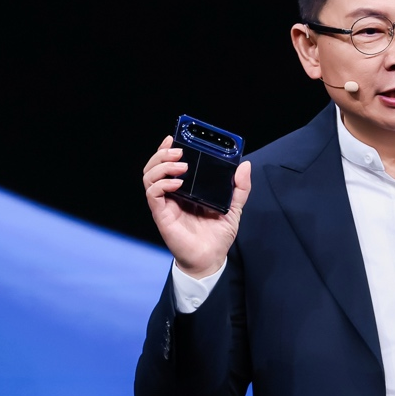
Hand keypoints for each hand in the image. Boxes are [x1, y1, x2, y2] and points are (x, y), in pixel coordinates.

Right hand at [142, 135, 250, 277]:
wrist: (210, 258)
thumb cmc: (218, 235)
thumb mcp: (235, 207)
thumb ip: (240, 188)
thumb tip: (245, 165)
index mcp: (186, 188)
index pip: (169, 163)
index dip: (167, 148)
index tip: (175, 137)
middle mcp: (172, 193)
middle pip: (154, 166)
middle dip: (162, 153)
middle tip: (178, 150)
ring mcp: (165, 203)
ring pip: (149, 176)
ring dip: (162, 165)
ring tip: (180, 164)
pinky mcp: (162, 214)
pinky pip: (153, 194)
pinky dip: (162, 183)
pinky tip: (177, 182)